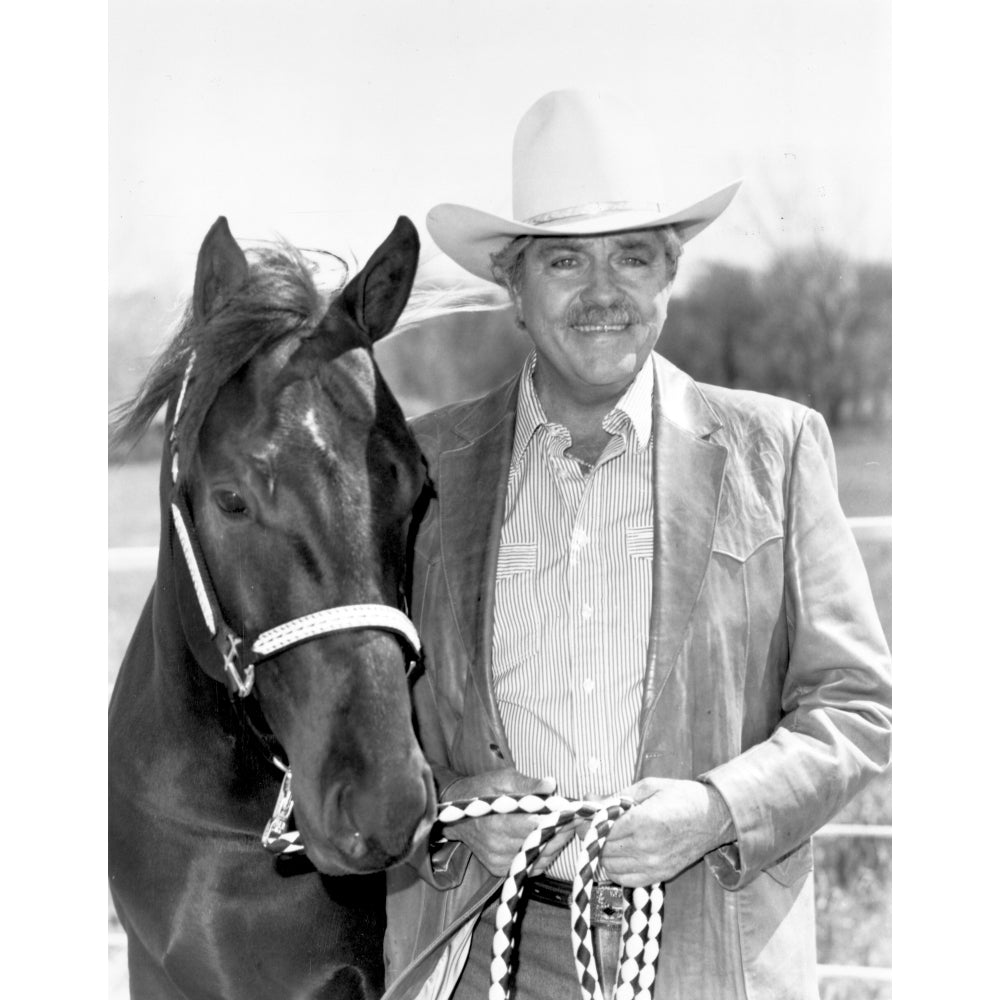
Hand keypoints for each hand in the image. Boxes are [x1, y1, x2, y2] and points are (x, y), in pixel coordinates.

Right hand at [440, 769, 577, 876]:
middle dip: (561, 830)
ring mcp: (499, 862)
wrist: (457, 816)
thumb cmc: (481, 791)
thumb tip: (551, 785)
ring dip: (556, 842)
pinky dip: (545, 853)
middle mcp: (498, 847)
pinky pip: (531, 865)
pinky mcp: (501, 870)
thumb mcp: (502, 779)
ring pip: (539, 856)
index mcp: (497, 823)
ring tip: (568, 827)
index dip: (556, 819)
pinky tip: (551, 840)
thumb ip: (527, 784)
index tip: (572, 811)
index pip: (535, 826)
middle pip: (540, 843)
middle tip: (576, 819)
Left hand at [599, 778, 734, 886]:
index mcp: (644, 822)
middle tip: (594, 827)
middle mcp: (648, 848)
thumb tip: (590, 799)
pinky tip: (619, 854)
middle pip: (604, 850)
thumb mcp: (649, 786)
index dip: (590, 826)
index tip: (586, 819)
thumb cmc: (682, 797)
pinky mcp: (661, 875)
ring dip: (604, 854)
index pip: (603, 832)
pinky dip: (616, 869)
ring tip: (608, 839)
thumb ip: (618, 796)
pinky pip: (626, 879)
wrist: (715, 817)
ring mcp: (655, 865)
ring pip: (611, 867)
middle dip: (594, 839)